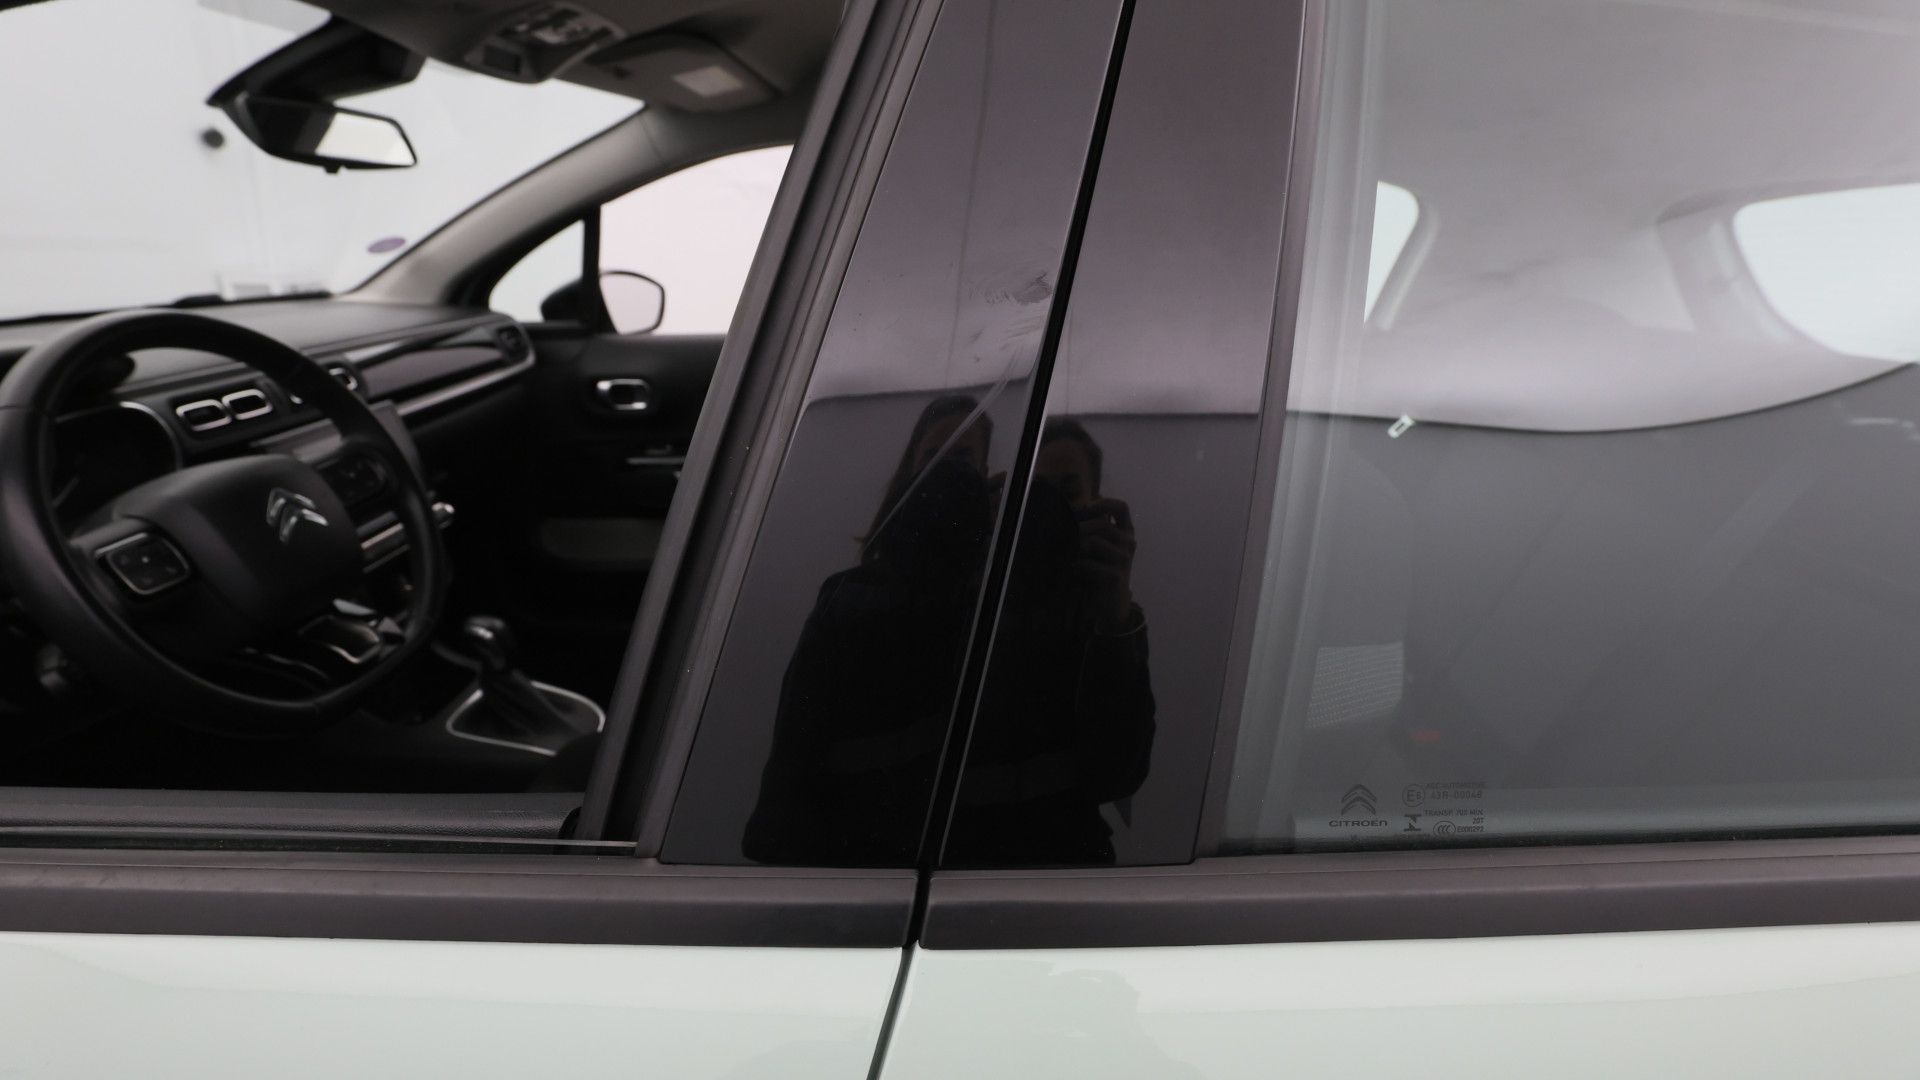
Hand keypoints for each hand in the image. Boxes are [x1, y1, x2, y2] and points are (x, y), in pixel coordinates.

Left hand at [1073, 497, 1136, 632]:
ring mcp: (1124, 560)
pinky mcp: (1115, 576)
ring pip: (1093, 542)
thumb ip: (1091, 528)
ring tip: (1064, 554)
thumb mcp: (1097, 547)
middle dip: (1078, 529)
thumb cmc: (1099, 572)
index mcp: (1126, 532)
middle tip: (1061, 537)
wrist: (1109, 605)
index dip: (1103, 504)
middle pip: (1101, 525)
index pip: (1121, 508)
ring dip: (1074, 547)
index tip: (1084, 508)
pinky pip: (1089, 564)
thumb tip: (1074, 509)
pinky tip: (1070, 569)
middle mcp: (1128, 543)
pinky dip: (1076, 566)